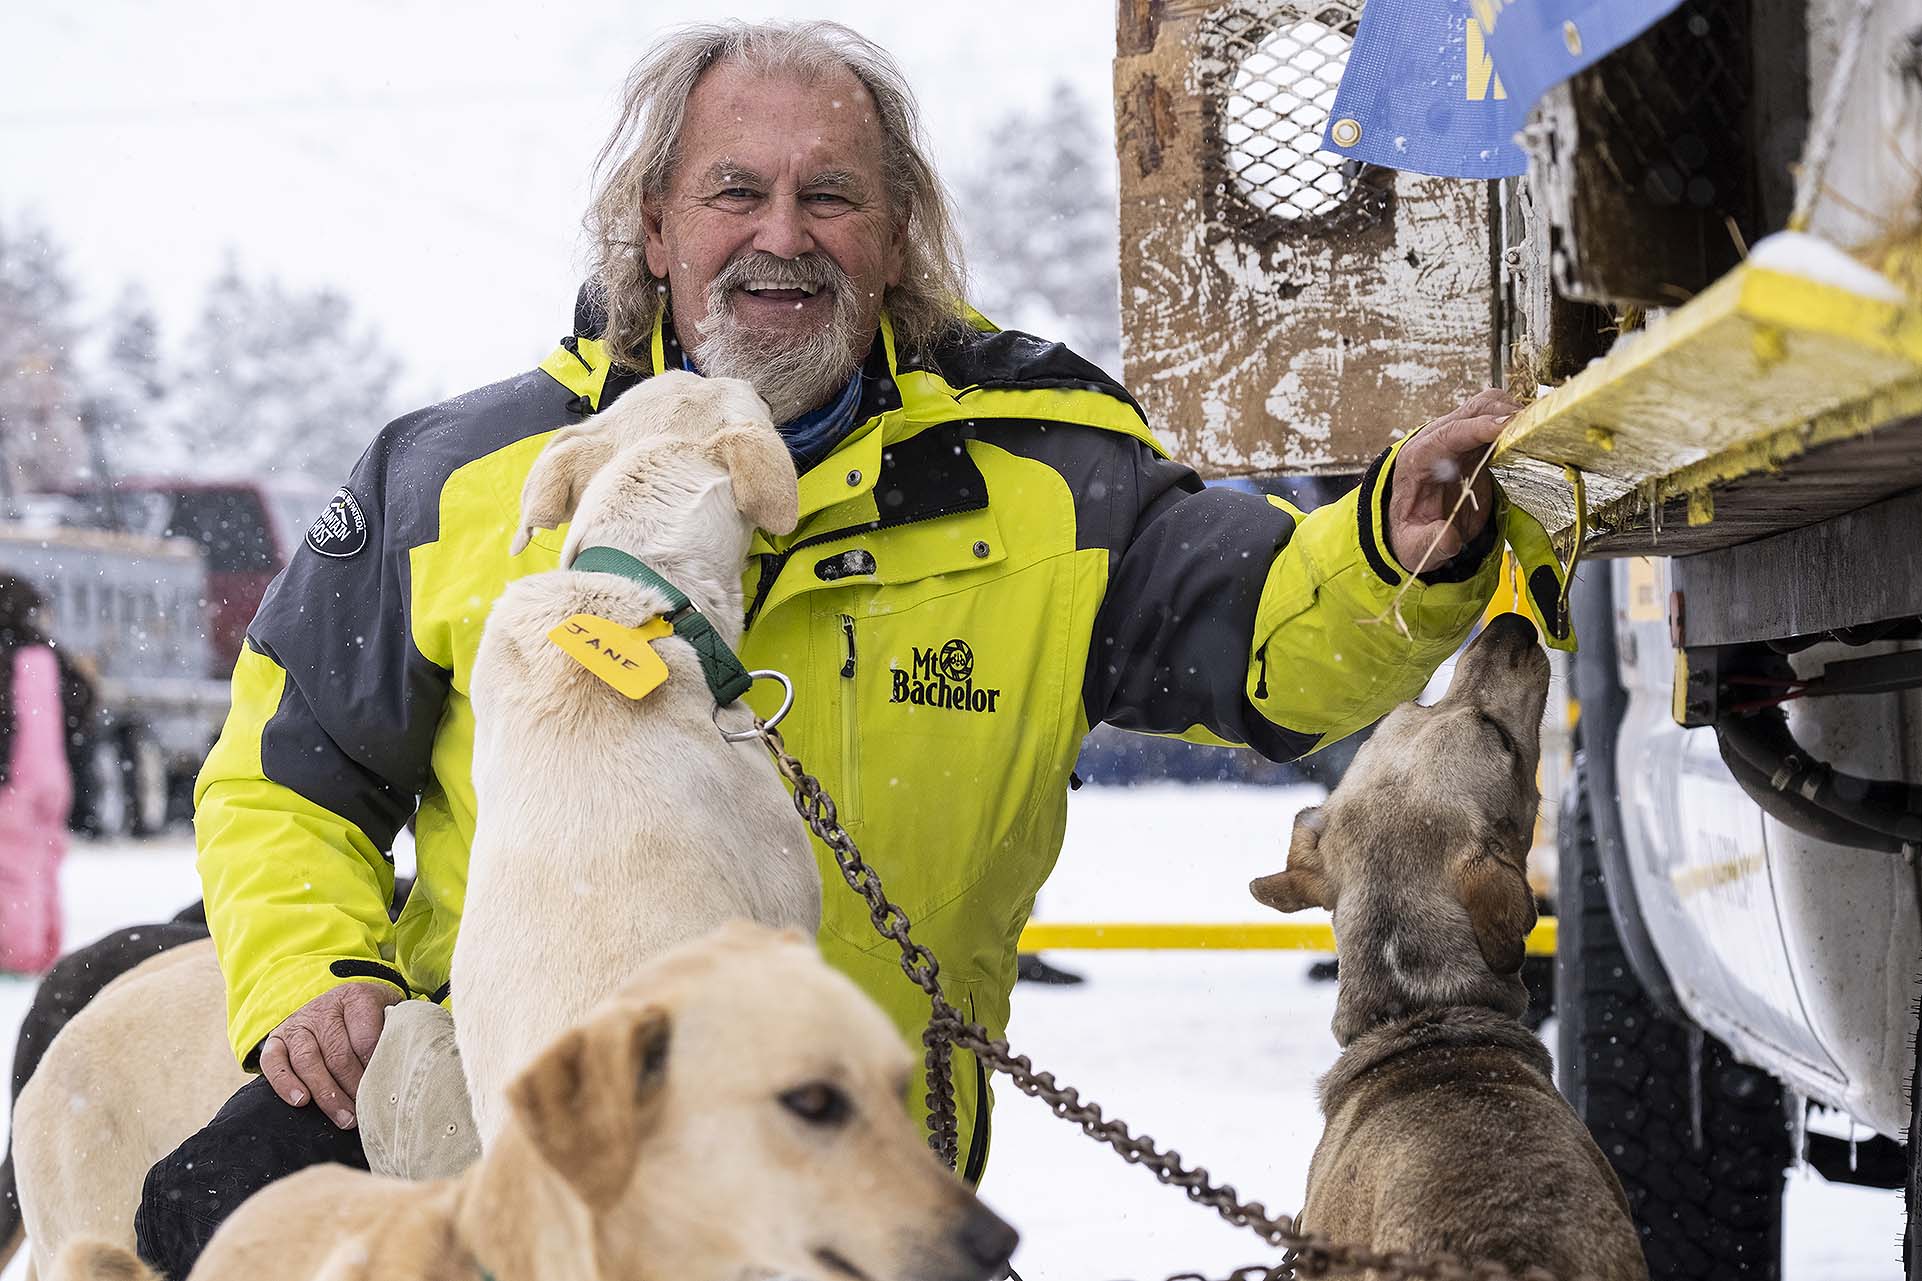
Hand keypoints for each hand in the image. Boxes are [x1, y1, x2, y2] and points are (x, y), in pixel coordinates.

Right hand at [260, 982, 402, 1128]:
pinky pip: (273, 1062)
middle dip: (354, 1087)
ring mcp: (298, 1025)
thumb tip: (397, 1071)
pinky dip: (285, 1083)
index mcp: (356, 998)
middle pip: (338, 1053)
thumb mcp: (385, 1013)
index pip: (366, 1037)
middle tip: (366, 1110)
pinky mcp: (276, 1040)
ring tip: (344, 1117)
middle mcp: (324, 1010)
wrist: (336, 1001)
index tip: (384, 1086)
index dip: (375, 1065)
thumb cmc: (367, 1016)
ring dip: (327, 1094)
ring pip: (309, 1061)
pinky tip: (301, 1101)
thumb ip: (390, 1034)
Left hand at [1387, 388, 1521, 572]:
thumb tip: (1449, 538)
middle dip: (1504, 415)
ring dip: (1513, 414)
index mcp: (1417, 459)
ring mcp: (1458, 436)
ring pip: (1489, 406)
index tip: (1505, 428)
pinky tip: (1530, 438)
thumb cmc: (1413, 533)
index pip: (1449, 434)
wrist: (1416, 527)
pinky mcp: (1476, 440)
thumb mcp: (1414, 547)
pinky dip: (1517, 421)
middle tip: (1534, 432)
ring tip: (1535, 434)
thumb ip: (1430, 543)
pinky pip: (1498, 417)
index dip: (1478, 428)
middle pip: (1473, 410)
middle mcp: (1436, 439)